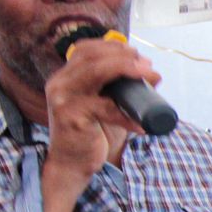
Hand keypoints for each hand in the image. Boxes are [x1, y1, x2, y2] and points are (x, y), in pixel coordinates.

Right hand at [42, 34, 159, 180]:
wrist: (72, 164)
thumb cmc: (93, 133)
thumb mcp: (104, 104)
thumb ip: (119, 89)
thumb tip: (151, 74)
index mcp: (65, 77)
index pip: (85, 49)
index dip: (113, 46)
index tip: (137, 54)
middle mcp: (60, 83)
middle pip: (92, 56)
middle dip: (124, 56)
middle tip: (148, 65)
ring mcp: (64, 99)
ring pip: (96, 72)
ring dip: (127, 70)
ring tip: (151, 77)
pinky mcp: (72, 118)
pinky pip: (106, 109)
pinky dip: (127, 116)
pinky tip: (141, 125)